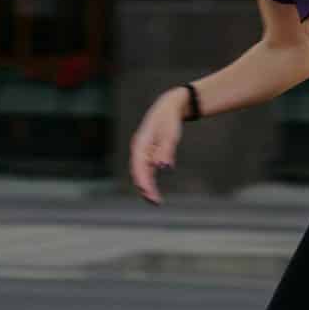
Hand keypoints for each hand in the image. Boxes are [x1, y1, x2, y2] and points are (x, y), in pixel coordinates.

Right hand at [129, 89, 188, 203]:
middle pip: (138, 172)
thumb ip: (166, 150)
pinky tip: (154, 192)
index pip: (139, 166)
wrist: (168, 108)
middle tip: (155, 202)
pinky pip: (147, 171)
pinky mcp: (148, 155)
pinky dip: (150, 181)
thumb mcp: (170, 133)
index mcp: (140, 144)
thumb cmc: (169, 120)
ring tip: (155, 201)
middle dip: (145, 188)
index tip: (149, 193)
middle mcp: (138, 150)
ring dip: (147, 187)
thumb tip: (163, 167)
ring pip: (142, 173)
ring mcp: (142, 153)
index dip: (143, 180)